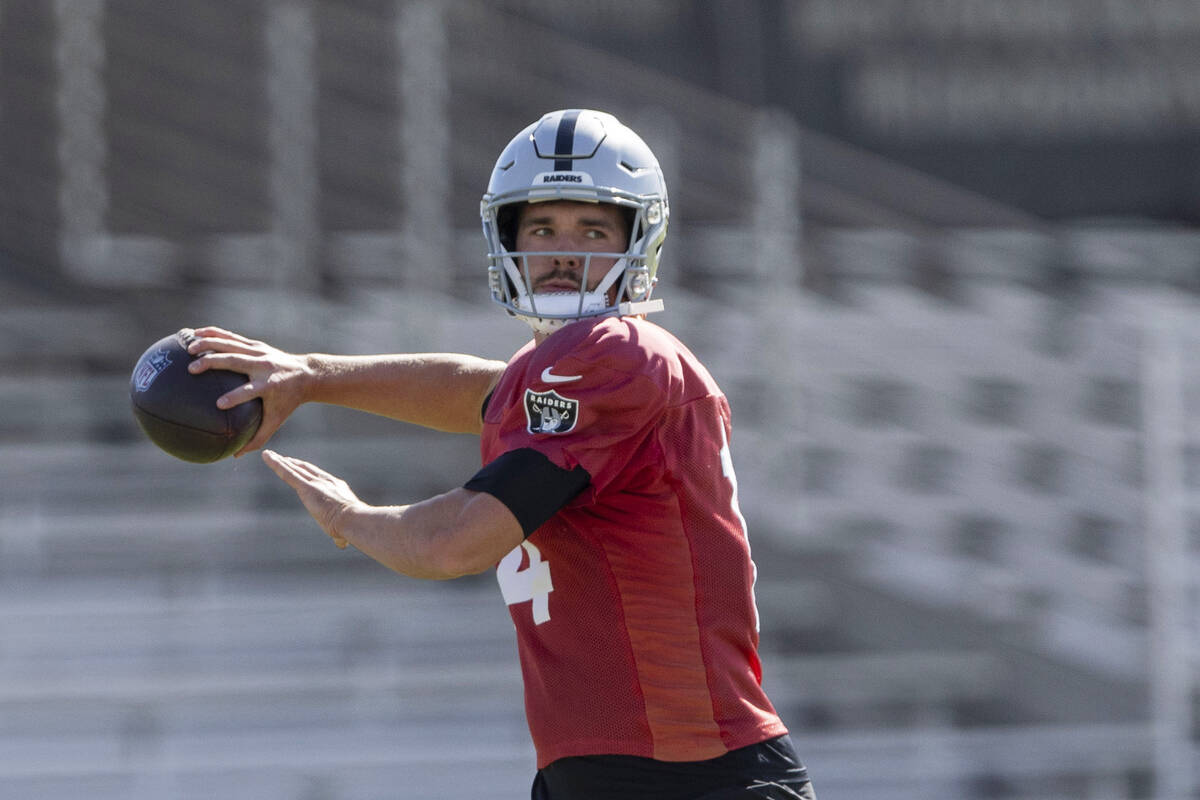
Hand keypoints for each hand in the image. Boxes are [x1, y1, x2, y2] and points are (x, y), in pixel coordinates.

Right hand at [186, 326, 311, 455]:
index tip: (219, 404)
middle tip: (192, 369)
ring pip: (231, 344)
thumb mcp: (276, 421)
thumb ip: (257, 439)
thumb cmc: (287, 402)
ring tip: (188, 348)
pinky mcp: (256, 345)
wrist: (305, 375)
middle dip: (213, 363)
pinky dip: (213, 334)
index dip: (235, 397)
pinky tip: (194, 333)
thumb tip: (234, 456)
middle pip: (235, 361)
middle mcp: (263, 366)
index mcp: (269, 386)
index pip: (250, 391)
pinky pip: (231, 337)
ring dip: (208, 344)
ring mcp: (259, 353)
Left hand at [262, 450, 356, 548]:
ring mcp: (315, 483)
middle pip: (305, 469)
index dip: (309, 472)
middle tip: (284, 458)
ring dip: (280, 461)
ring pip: (294, 469)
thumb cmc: (350, 526)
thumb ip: (339, 536)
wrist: (352, 519)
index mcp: (337, 489)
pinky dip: (276, 464)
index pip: (319, 478)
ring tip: (269, 454)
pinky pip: (287, 473)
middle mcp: (325, 482)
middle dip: (294, 463)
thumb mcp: (343, 529)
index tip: (301, 468)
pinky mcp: (306, 488)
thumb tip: (341, 545)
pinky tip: (267, 457)